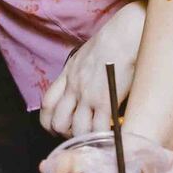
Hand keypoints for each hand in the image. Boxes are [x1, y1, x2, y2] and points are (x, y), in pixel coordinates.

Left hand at [40, 0, 145, 137]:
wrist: (126, 33)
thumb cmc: (113, 41)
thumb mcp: (86, 56)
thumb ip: (80, 74)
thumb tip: (85, 90)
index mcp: (67, 75)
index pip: (47, 105)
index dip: (49, 122)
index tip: (60, 129)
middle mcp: (73, 87)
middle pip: (57, 122)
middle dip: (66, 135)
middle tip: (81, 137)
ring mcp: (88, 95)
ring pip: (77, 130)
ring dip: (86, 139)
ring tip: (98, 139)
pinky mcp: (106, 101)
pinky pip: (98, 129)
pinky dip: (103, 138)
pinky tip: (111, 137)